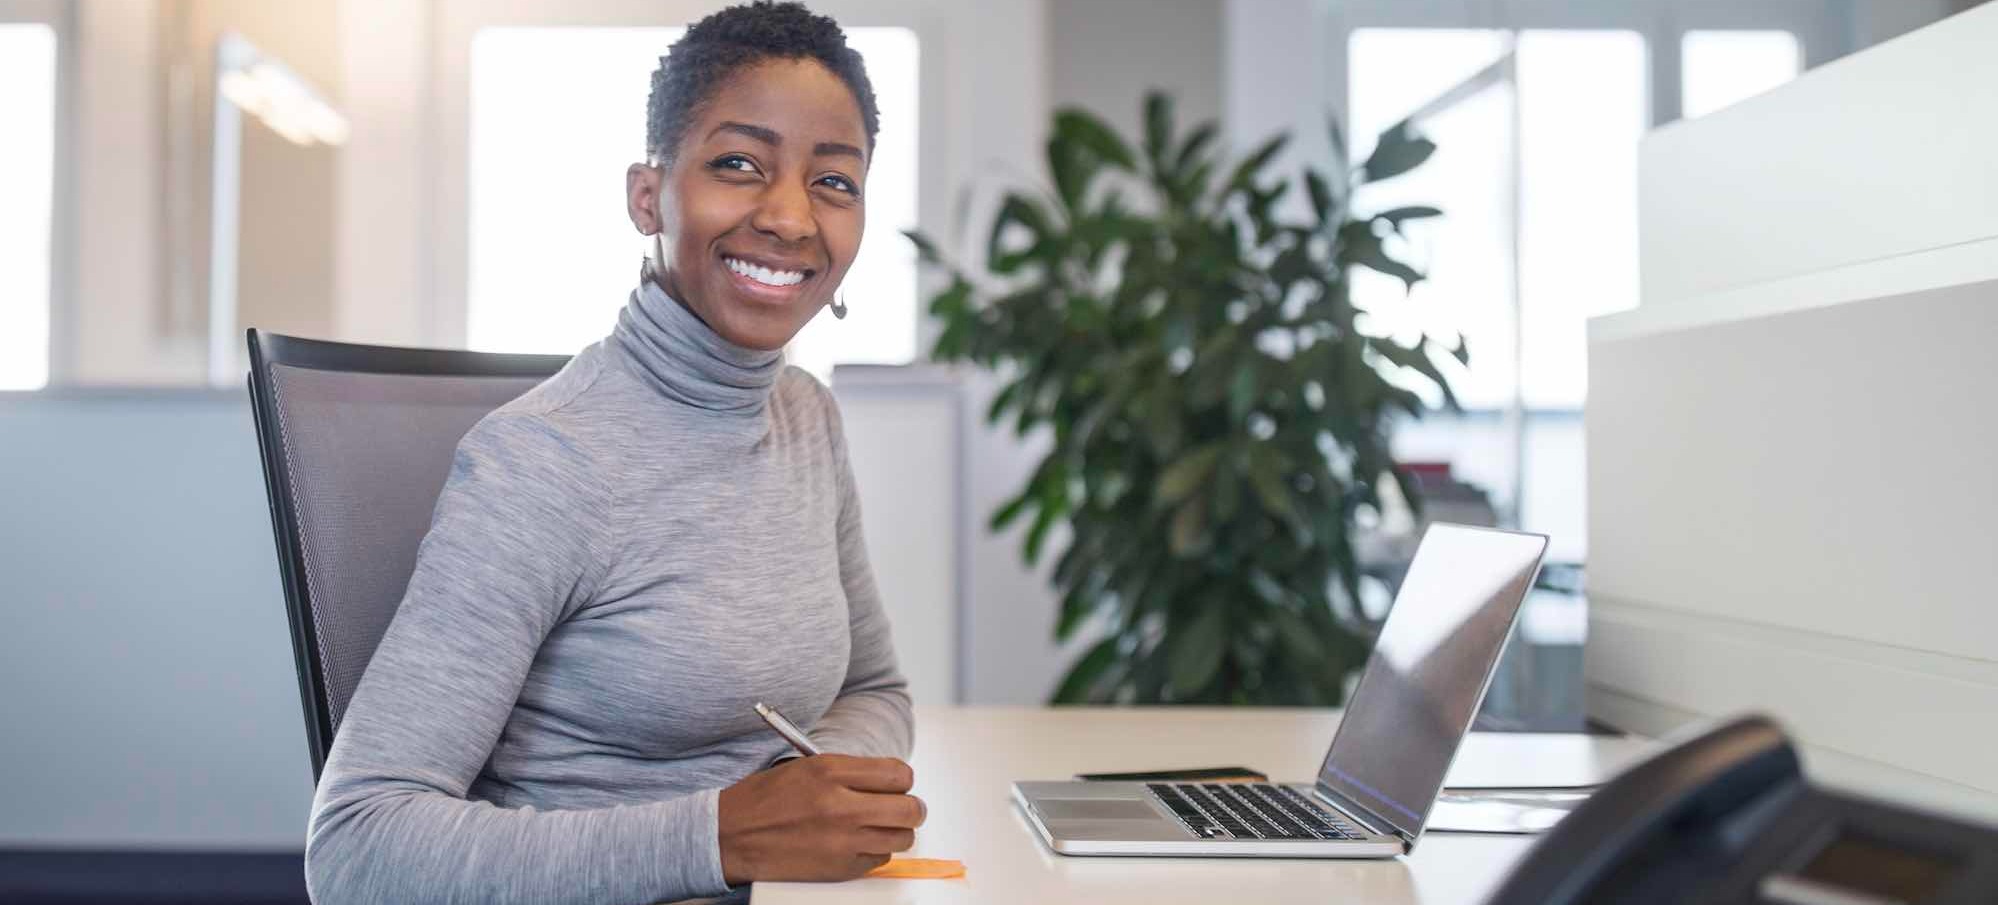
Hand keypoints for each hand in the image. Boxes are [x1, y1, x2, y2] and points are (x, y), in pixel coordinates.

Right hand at [717, 754, 926, 883]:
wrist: (732, 837)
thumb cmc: (766, 799)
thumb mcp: (806, 767)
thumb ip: (850, 772)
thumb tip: (890, 780)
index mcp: (830, 771)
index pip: (898, 774)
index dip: (902, 779)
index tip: (896, 783)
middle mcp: (841, 806)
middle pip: (910, 809)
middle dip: (910, 807)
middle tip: (900, 807)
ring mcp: (842, 841)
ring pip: (901, 837)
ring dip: (895, 831)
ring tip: (877, 826)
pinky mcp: (840, 868)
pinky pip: (880, 859)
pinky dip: (874, 851)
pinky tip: (855, 843)